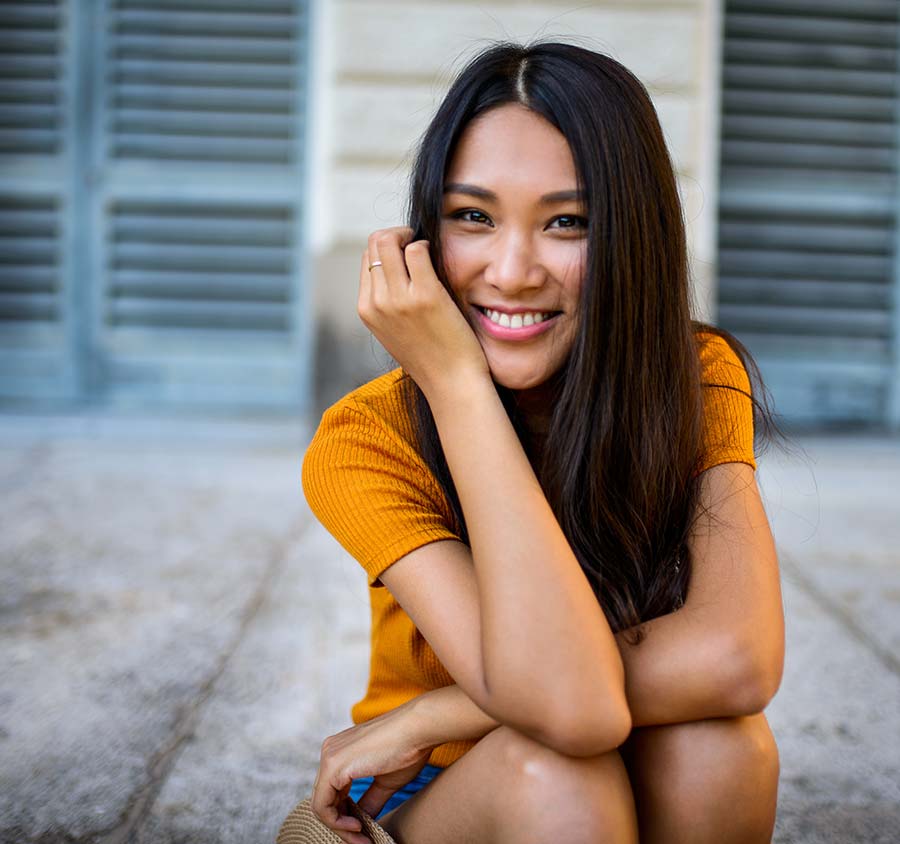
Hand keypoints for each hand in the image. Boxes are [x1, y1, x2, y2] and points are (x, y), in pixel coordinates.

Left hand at [311, 701, 437, 842]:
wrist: (418, 728)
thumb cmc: (408, 748)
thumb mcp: (385, 781)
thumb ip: (369, 800)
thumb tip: (362, 821)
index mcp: (340, 752)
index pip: (331, 793)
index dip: (344, 818)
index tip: (363, 834)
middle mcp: (330, 751)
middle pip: (324, 800)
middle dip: (341, 826)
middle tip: (362, 842)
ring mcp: (329, 756)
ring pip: (321, 805)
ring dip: (340, 828)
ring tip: (361, 838)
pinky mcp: (333, 765)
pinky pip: (322, 805)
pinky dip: (337, 822)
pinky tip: (357, 826)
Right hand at [359, 226, 489, 396]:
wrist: (451, 383)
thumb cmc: (431, 357)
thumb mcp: (395, 331)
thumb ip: (388, 303)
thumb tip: (396, 267)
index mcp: (366, 310)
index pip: (366, 259)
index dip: (387, 249)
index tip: (406, 254)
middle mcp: (377, 302)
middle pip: (374, 243)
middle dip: (395, 234)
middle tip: (416, 242)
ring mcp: (399, 299)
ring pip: (390, 241)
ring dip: (410, 237)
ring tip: (426, 249)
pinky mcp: (425, 296)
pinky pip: (417, 250)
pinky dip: (427, 246)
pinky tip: (438, 259)